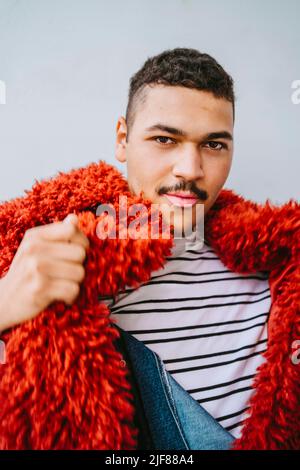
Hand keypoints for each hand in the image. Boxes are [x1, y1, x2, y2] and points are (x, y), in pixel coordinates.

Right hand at [0, 214, 88, 331]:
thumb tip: (74, 219)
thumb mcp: (36, 248)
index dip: (81, 242)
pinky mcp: (40, 289)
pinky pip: (72, 290)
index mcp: (35, 236)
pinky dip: (71, 296)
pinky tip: (62, 296)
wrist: (4, 300)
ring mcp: (36, 269)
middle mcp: (34, 249)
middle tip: (69, 273)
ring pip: (79, 272)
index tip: (75, 253)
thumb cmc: (26, 272)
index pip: (71, 230)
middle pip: (80, 253)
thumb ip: (57, 234)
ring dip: (76, 282)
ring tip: (64, 284)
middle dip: (80, 265)